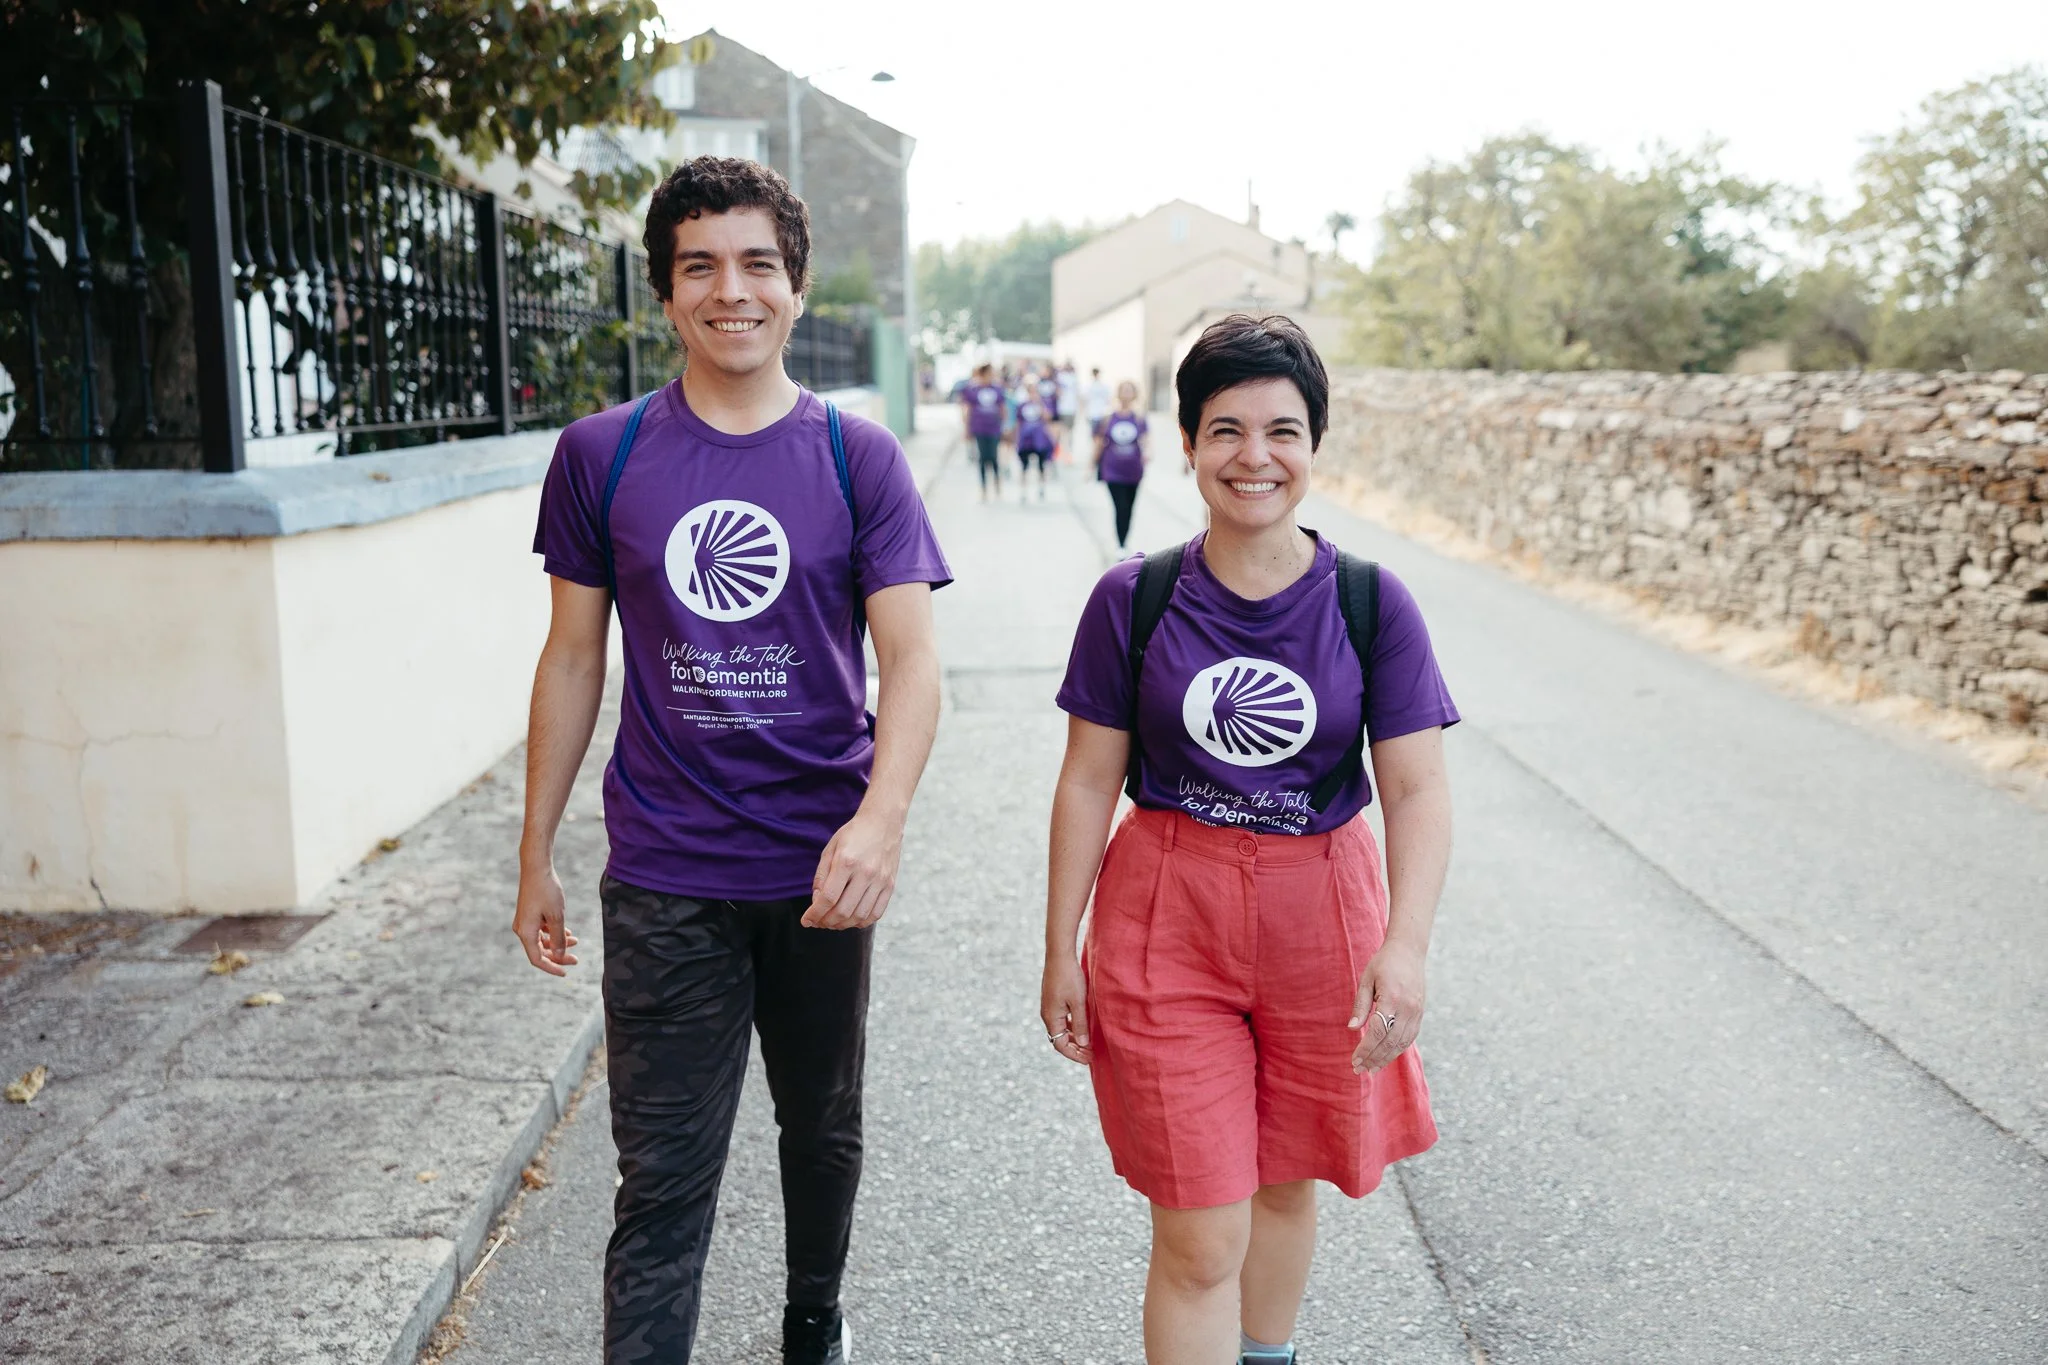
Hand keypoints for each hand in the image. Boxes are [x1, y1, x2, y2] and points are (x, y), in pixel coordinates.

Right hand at [512, 864, 578, 975]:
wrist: (537, 867)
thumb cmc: (547, 890)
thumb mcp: (557, 916)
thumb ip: (558, 937)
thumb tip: (559, 954)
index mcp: (526, 932)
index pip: (537, 959)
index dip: (552, 967)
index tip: (566, 973)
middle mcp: (522, 929)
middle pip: (540, 951)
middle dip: (558, 955)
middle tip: (576, 959)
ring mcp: (525, 921)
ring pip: (542, 940)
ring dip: (558, 943)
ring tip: (576, 941)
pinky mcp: (529, 914)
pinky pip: (541, 930)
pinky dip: (554, 933)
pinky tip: (568, 932)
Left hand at [803, 809, 902, 928]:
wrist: (883, 822)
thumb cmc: (854, 834)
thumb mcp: (830, 849)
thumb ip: (821, 876)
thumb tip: (817, 902)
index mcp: (846, 861)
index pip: (828, 898)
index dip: (815, 914)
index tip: (806, 920)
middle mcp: (865, 873)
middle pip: (843, 911)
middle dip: (826, 922)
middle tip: (818, 922)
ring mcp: (880, 880)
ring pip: (860, 916)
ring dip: (843, 925)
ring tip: (833, 921)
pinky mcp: (890, 885)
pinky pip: (876, 913)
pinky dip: (862, 921)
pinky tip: (852, 918)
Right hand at [1040, 952, 1091, 1064]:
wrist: (1059, 955)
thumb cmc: (1069, 978)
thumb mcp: (1078, 1003)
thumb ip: (1081, 1024)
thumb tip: (1084, 1044)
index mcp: (1051, 1018)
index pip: (1060, 1045)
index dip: (1074, 1055)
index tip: (1089, 1059)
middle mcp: (1047, 1015)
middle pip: (1059, 1039)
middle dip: (1075, 1049)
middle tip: (1091, 1055)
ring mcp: (1050, 1008)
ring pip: (1061, 1030)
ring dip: (1074, 1038)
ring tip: (1089, 1044)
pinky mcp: (1053, 1001)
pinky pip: (1062, 1020)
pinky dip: (1072, 1027)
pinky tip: (1083, 1027)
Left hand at [1349, 938, 1424, 1073]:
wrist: (1409, 951)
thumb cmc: (1384, 963)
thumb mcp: (1367, 979)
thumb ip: (1361, 1005)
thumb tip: (1352, 1028)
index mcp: (1392, 998)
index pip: (1378, 1032)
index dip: (1366, 1049)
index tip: (1354, 1060)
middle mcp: (1408, 1008)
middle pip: (1390, 1041)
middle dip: (1374, 1058)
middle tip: (1360, 1070)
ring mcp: (1417, 1012)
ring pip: (1402, 1042)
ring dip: (1387, 1058)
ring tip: (1372, 1068)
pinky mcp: (1420, 1013)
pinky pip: (1410, 1037)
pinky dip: (1398, 1049)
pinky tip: (1386, 1056)